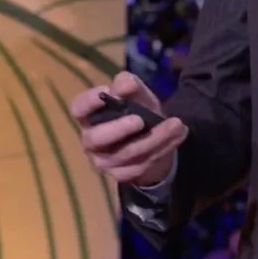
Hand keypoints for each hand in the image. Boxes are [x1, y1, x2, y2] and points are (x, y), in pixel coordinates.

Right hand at [70, 71, 187, 186]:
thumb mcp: (137, 95)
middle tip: (140, 119)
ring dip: (155, 138)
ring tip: (177, 124)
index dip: (89, 101)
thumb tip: (125, 83)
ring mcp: (104, 161)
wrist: (152, 142)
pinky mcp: (121, 175)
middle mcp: (91, 140)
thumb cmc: (136, 112)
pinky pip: (141, 164)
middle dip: (119, 128)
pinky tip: (178, 135)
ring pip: (127, 153)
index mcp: (89, 116)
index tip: (106, 90)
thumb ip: (130, 86)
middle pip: (97, 138)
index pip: (79, 108)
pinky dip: (163, 148)